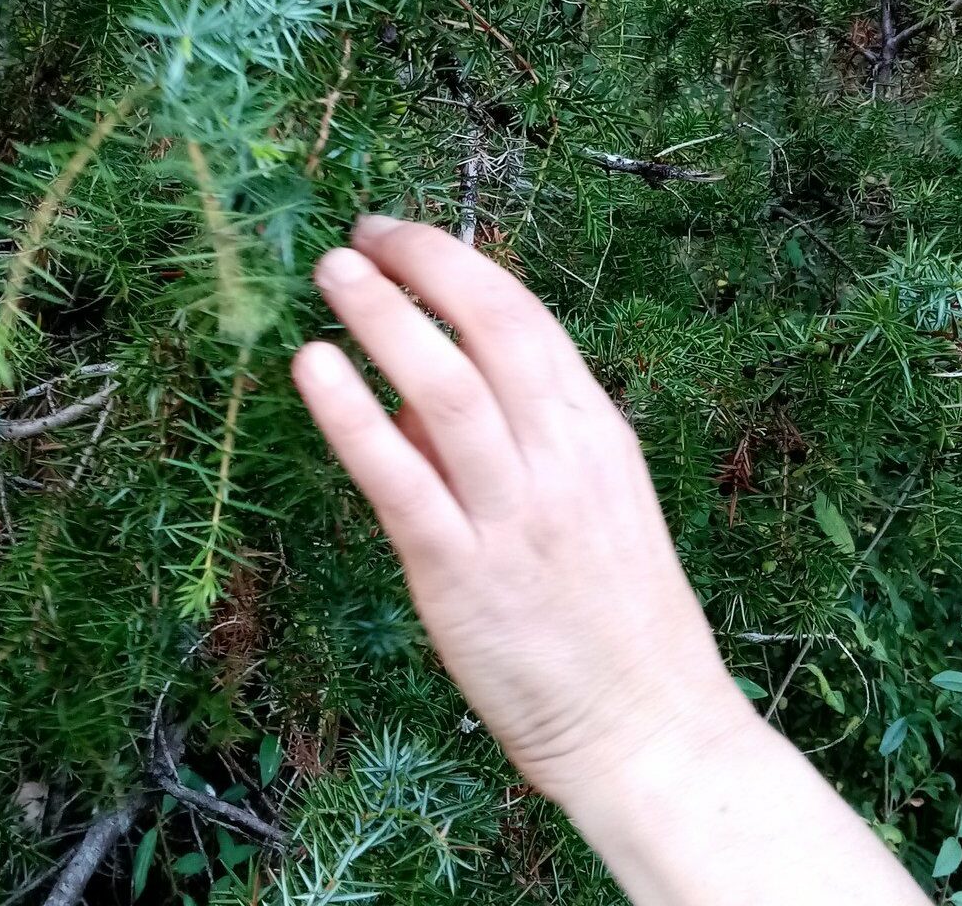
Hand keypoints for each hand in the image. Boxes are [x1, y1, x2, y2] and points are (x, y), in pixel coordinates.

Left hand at [291, 214, 745, 802]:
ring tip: (333, 273)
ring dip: (383, 317)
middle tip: (360, 233)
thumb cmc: (615, 614)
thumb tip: (408, 392)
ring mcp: (513, 515)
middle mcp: (561, 457)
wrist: (648, 727)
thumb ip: (514, 440)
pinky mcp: (462, 574)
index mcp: (595, 431)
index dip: (457, 263)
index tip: (403, 236)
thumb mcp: (592, 501)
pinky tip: (313, 366)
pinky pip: (399, 479)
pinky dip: (351, 415)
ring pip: (445, 387)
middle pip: (491, 327)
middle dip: (421, 264)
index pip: (525, 316)